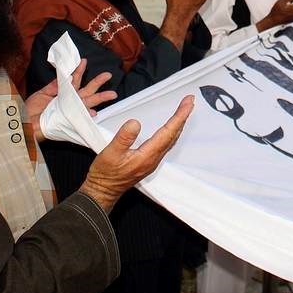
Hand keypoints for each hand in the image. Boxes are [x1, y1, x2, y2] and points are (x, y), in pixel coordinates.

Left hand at [27, 59, 116, 142]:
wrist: (24, 125)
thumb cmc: (31, 111)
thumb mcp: (41, 94)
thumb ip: (53, 86)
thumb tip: (64, 75)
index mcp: (63, 94)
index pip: (74, 80)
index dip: (79, 70)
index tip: (83, 61)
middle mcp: (69, 102)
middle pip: (86, 90)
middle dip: (97, 82)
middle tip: (108, 74)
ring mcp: (71, 111)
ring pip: (88, 102)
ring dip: (100, 98)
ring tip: (112, 94)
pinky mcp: (69, 120)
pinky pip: (80, 116)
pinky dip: (86, 114)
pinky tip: (94, 112)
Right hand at [78, 95, 193, 211]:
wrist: (103, 190)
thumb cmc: (106, 174)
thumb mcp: (110, 153)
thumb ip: (123, 138)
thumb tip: (135, 123)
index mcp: (147, 155)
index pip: (168, 132)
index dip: (179, 116)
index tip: (187, 103)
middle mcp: (153, 158)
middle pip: (173, 135)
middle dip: (183, 117)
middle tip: (189, 101)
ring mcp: (152, 161)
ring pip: (170, 140)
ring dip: (178, 124)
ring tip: (183, 111)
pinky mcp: (148, 161)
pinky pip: (165, 144)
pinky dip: (171, 132)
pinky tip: (170, 128)